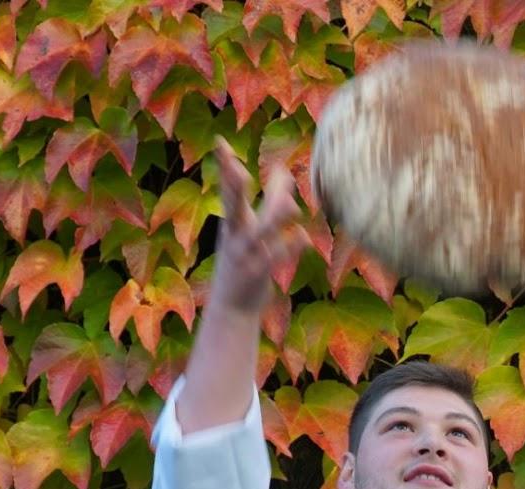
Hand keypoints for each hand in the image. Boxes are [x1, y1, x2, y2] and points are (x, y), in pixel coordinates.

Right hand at [209, 138, 307, 314]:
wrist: (232, 310)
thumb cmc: (244, 266)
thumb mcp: (246, 236)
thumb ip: (267, 208)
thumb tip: (286, 180)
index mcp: (231, 225)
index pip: (226, 190)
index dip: (224, 167)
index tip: (220, 142)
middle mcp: (235, 237)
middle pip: (233, 206)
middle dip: (234, 187)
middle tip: (237, 167)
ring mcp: (245, 256)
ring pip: (260, 232)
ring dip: (275, 217)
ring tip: (291, 203)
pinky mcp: (257, 275)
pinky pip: (275, 258)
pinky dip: (290, 247)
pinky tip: (304, 238)